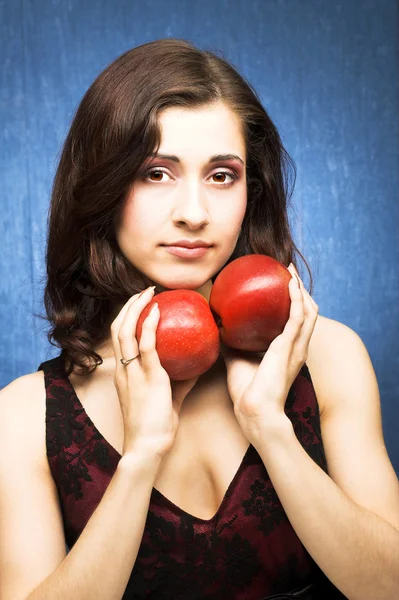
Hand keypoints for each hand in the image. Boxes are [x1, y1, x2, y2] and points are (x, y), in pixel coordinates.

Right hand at [111, 286, 198, 458]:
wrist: (148, 447)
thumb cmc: (156, 427)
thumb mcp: (168, 399)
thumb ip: (181, 382)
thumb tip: (199, 366)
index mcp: (124, 374)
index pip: (119, 338)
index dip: (127, 318)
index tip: (141, 304)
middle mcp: (123, 369)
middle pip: (117, 328)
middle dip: (129, 306)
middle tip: (144, 291)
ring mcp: (132, 372)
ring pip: (125, 331)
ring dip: (136, 307)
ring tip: (148, 292)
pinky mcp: (147, 376)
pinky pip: (146, 344)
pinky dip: (149, 324)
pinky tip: (157, 310)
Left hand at [221, 263, 318, 444]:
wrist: (255, 411)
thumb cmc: (247, 391)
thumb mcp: (237, 360)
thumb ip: (232, 344)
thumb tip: (217, 328)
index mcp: (288, 351)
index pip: (298, 321)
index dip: (294, 302)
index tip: (282, 284)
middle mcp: (297, 347)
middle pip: (308, 311)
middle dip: (301, 290)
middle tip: (287, 271)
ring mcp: (296, 346)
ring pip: (308, 311)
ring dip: (301, 289)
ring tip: (290, 271)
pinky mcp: (289, 346)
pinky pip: (297, 317)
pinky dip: (296, 298)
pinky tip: (289, 284)